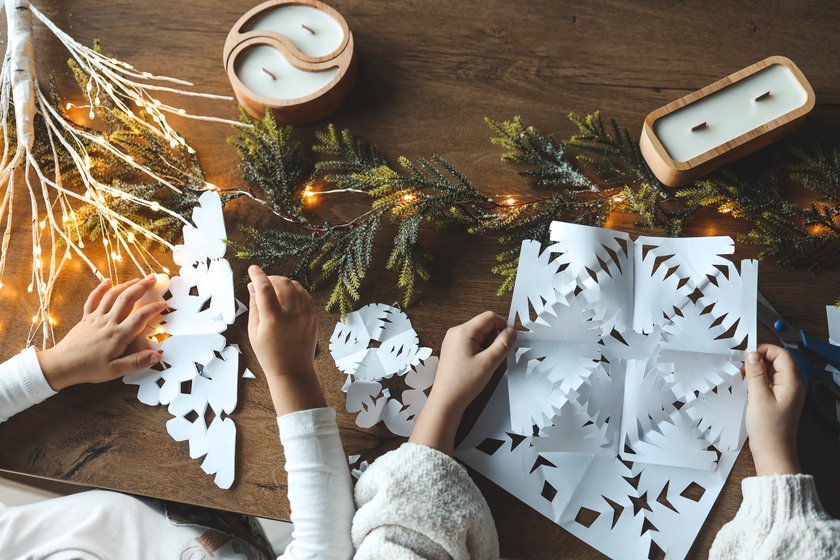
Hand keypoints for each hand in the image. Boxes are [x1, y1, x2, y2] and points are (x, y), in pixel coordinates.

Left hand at [37, 276, 165, 390]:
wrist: (62, 365)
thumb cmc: (89, 369)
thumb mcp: (115, 370)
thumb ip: (137, 362)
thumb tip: (157, 356)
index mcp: (118, 335)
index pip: (140, 317)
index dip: (153, 308)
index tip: (163, 304)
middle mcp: (108, 323)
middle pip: (127, 299)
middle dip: (141, 287)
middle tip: (153, 278)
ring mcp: (96, 318)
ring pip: (112, 295)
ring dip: (126, 284)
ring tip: (138, 279)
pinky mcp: (86, 317)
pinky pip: (93, 299)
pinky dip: (100, 289)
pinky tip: (108, 281)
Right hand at [247, 265, 324, 415]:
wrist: (293, 370)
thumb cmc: (269, 354)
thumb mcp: (254, 331)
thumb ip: (254, 306)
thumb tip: (252, 286)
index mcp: (273, 319)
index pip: (265, 288)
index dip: (257, 275)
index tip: (252, 269)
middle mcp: (292, 314)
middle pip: (283, 282)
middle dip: (272, 278)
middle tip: (263, 282)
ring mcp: (306, 314)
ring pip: (296, 285)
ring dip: (284, 283)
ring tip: (274, 291)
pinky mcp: (313, 316)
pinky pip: (305, 294)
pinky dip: (295, 291)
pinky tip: (287, 298)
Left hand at [428, 311, 515, 412]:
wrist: (446, 400)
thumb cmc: (463, 383)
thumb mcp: (489, 362)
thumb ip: (503, 344)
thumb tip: (512, 331)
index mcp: (463, 331)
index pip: (489, 317)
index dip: (504, 325)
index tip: (511, 339)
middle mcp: (456, 332)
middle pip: (484, 325)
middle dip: (495, 337)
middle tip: (499, 354)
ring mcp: (452, 341)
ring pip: (478, 334)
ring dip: (488, 344)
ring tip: (488, 362)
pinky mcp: (453, 349)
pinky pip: (471, 342)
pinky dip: (480, 349)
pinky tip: (480, 364)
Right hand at [744, 344, 804, 475]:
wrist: (773, 451)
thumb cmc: (769, 429)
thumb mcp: (758, 397)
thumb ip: (755, 373)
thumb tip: (753, 354)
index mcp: (792, 382)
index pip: (781, 354)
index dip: (764, 351)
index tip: (748, 356)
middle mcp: (793, 386)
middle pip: (777, 362)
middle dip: (759, 361)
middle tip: (743, 368)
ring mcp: (787, 393)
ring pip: (772, 372)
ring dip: (757, 371)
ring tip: (744, 379)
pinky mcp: (779, 399)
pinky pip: (770, 382)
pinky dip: (758, 381)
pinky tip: (748, 388)